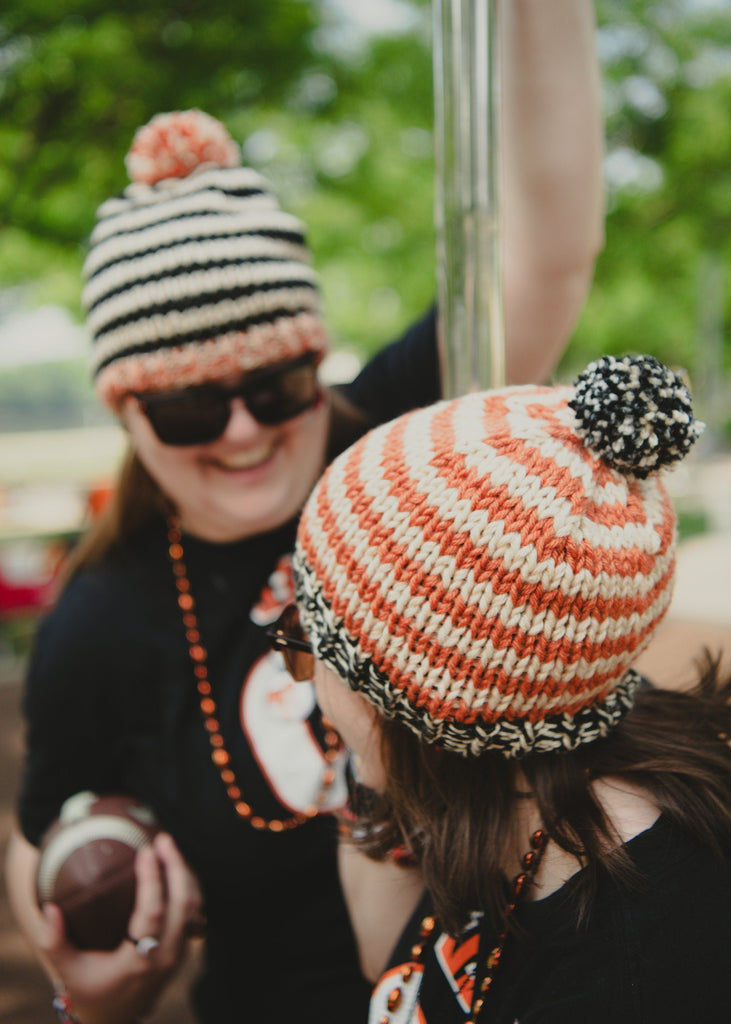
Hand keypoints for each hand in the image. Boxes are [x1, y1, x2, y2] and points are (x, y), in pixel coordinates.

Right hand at [40, 833, 202, 1023]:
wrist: (116, 1018)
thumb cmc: (90, 990)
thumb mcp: (67, 970)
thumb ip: (54, 942)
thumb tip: (50, 908)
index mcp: (140, 960)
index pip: (155, 913)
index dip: (153, 878)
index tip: (145, 850)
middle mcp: (166, 956)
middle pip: (183, 902)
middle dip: (176, 865)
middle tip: (162, 838)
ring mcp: (179, 953)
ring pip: (194, 905)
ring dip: (184, 872)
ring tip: (167, 846)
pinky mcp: (184, 948)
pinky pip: (194, 911)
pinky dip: (186, 885)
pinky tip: (173, 866)